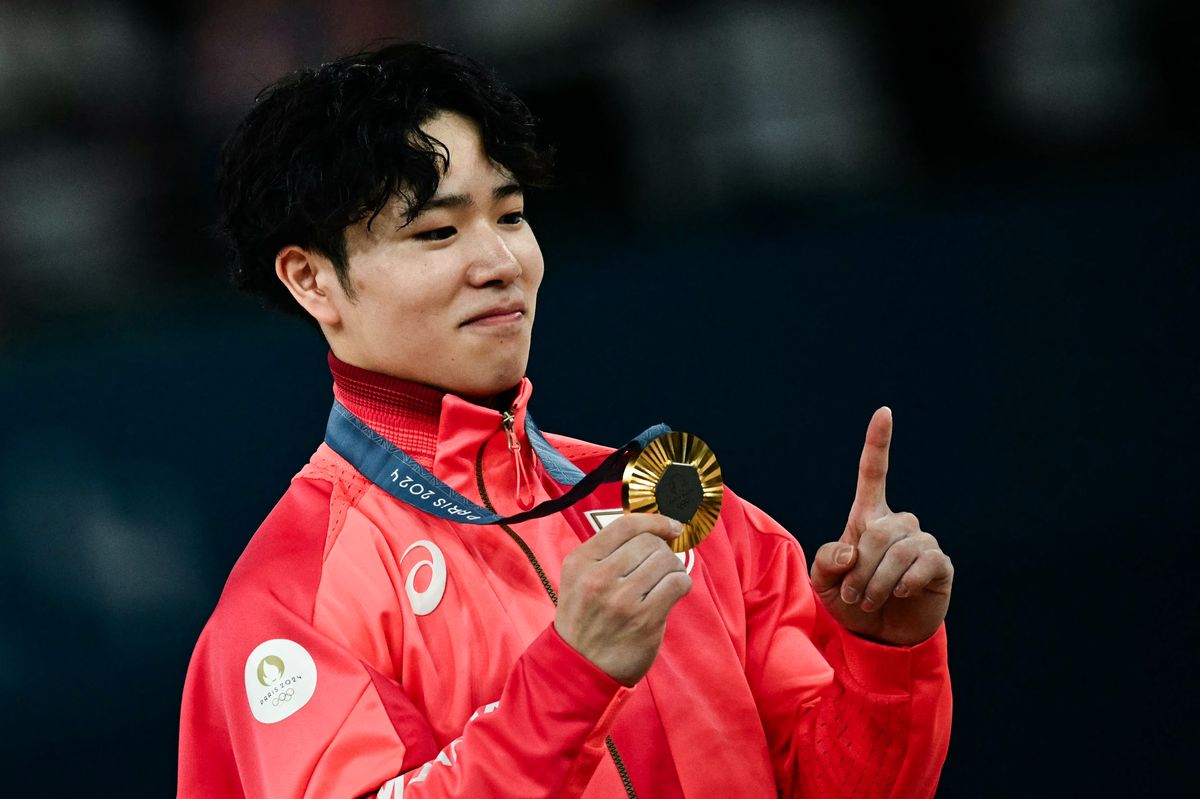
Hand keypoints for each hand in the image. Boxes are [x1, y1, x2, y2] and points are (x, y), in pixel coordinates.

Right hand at [555, 513, 691, 684]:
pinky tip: (673, 591)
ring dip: (673, 567)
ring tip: (665, 580)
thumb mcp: (578, 579)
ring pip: (665, 561)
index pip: (625, 526)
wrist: (580, 666)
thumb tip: (652, 530)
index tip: (671, 526)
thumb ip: (605, 554)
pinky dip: (681, 582)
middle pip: (649, 542)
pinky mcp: (645, 619)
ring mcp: (622, 599)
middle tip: (660, 564)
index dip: (655, 521)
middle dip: (662, 549)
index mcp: (580, 562)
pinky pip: (677, 583)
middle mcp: (599, 578)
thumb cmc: (584, 619)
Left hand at [810, 408, 952, 645]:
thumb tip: (853, 548)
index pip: (874, 472)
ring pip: (899, 549)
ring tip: (868, 602)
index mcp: (867, 517)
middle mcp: (897, 523)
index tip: (884, 411)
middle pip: (878, 530)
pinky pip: (924, 563)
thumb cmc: (850, 601)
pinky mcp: (939, 564)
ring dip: (877, 581)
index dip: (878, 442)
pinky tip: (900, 594)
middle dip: (860, 568)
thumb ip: (826, 560)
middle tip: (852, 595)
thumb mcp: (824, 581)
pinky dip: (905, 582)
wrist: (881, 636)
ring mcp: (921, 542)